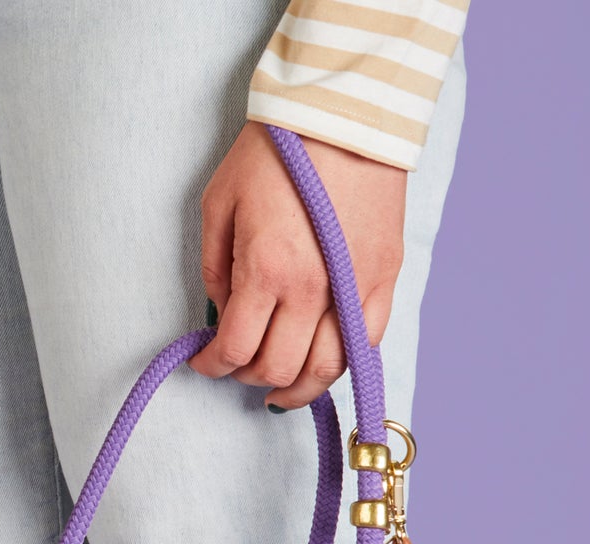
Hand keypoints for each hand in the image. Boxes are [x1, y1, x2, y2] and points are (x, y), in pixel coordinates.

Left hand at [191, 124, 406, 409]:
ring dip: (295, 387)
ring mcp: (355, 286)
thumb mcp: (220, 205)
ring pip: (325, 369)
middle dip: (246, 375)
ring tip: (277, 387)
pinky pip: (366, 344)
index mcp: (266, 271)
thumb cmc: (278, 150)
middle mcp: (313, 289)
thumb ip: (216, 271)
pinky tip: (320, 364)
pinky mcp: (386, 276)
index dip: (211, 365)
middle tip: (236, 363)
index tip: (203, 361)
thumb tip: (223, 316)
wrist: (348, 109)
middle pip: (276, 368)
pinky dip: (340, 364)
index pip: (234, 350)